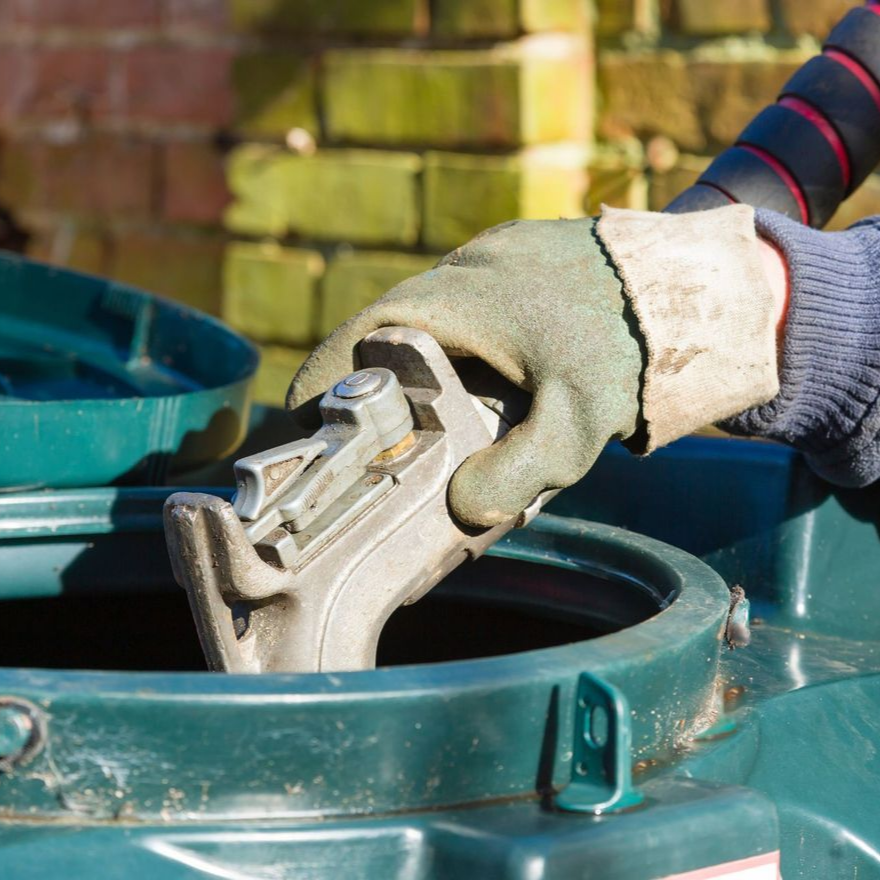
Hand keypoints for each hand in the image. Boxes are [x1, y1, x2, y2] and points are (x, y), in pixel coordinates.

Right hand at [287, 218, 644, 527]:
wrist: (697, 284)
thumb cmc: (633, 350)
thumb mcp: (575, 427)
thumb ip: (514, 474)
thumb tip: (460, 511)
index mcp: (453, 301)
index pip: (356, 341)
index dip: (318, 384)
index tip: (297, 426)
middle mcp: (460, 269)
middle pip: (383, 330)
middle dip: (360, 384)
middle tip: (353, 437)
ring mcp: (491, 256)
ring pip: (426, 317)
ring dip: (409, 362)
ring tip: (411, 417)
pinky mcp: (519, 258)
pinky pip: (464, 305)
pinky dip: (449, 343)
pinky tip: (470, 379)